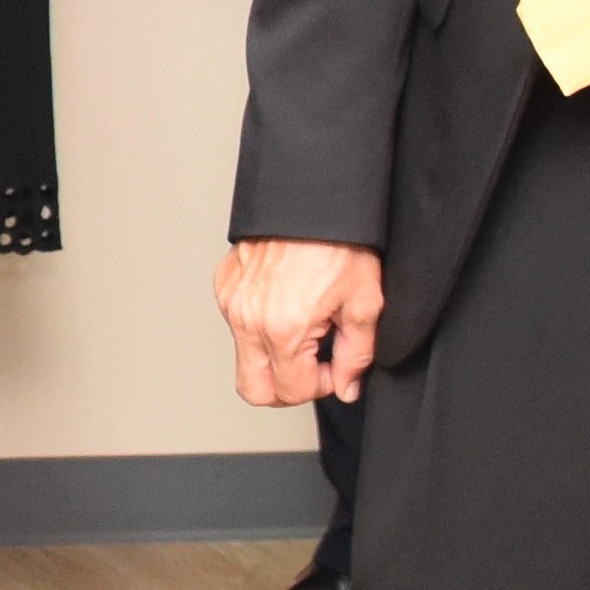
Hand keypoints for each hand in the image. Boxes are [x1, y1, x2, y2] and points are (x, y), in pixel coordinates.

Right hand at [218, 238, 384, 409]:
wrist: (314, 197)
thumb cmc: (340, 241)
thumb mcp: (364, 304)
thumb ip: (356, 356)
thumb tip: (346, 386)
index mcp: (284, 328)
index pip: (292, 392)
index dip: (320, 387)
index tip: (333, 368)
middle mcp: (250, 319)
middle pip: (254, 390)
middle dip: (286, 388)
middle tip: (310, 367)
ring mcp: (232, 303)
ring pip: (245, 358)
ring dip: (274, 355)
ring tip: (303, 324)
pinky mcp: (225, 287)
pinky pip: (238, 325)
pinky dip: (261, 327)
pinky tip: (285, 305)